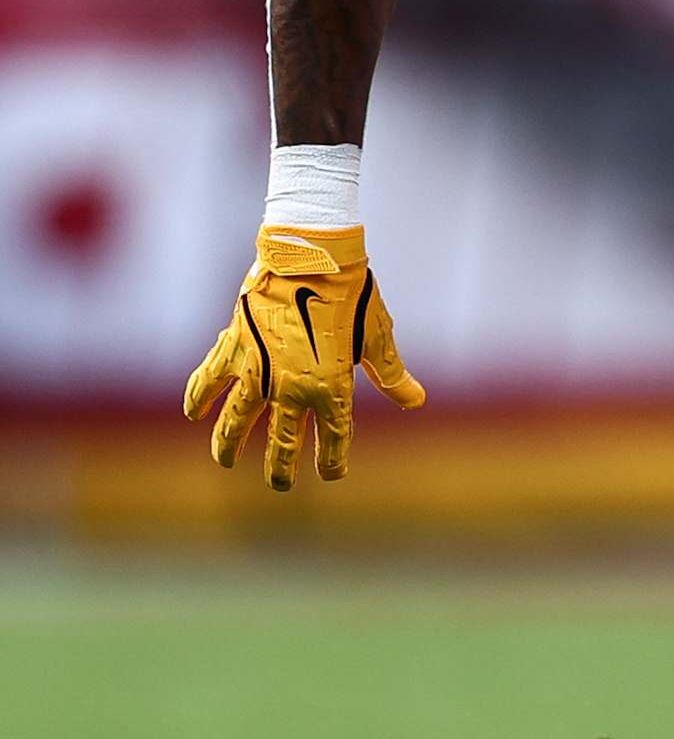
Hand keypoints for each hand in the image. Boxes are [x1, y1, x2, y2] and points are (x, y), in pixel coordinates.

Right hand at [183, 226, 424, 491]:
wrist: (312, 254)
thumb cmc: (352, 293)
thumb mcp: (377, 335)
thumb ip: (390, 373)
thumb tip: (415, 400)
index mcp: (331, 388)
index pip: (334, 439)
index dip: (332, 461)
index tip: (330, 473)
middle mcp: (292, 387)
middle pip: (283, 443)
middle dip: (280, 468)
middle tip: (279, 484)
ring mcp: (259, 370)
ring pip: (237, 421)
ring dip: (229, 444)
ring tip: (225, 460)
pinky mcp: (234, 346)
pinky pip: (209, 379)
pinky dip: (198, 396)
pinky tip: (194, 413)